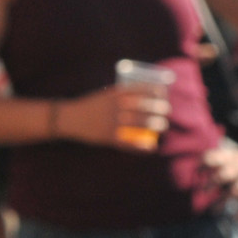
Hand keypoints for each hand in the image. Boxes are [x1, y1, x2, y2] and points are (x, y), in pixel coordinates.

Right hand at [54, 85, 171, 150]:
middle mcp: (115, 107)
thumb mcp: (104, 94)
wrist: (70, 118)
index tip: (162, 93)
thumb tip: (141, 96)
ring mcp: (112, 122)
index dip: (152, 91)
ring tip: (162, 125)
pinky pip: (128, 142)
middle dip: (157, 108)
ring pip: (138, 123)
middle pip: (142, 107)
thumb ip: (120, 95)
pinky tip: (151, 147)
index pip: (138, 90)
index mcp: (113, 94)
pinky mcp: (108, 137)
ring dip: (154, 125)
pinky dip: (141, 146)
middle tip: (167, 110)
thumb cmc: (89, 105)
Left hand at [202, 145, 237, 213]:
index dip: (204, 165)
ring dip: (223, 201)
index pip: (216, 159)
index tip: (196, 173)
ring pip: (235, 191)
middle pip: (224, 175)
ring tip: (212, 211)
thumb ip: (215, 160)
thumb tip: (195, 171)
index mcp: (232, 158)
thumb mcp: (231, 155)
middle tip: (203, 191)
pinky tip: (236, 219)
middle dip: (213, 183)